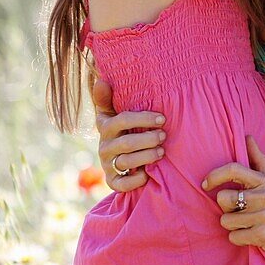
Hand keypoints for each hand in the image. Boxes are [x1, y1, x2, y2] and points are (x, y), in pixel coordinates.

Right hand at [93, 78, 165, 192]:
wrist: (120, 155)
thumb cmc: (124, 127)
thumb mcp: (115, 111)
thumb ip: (109, 98)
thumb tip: (101, 80)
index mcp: (105, 125)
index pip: (121, 120)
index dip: (143, 119)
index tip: (162, 118)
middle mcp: (104, 146)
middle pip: (126, 143)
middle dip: (148, 139)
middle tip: (164, 135)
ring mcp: (107, 164)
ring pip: (126, 162)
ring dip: (146, 156)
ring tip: (161, 152)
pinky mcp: (112, 180)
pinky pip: (122, 184)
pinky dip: (135, 180)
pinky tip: (147, 174)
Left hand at [203, 136, 264, 261]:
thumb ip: (260, 160)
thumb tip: (247, 136)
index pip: (233, 169)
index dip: (215, 175)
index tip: (206, 184)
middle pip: (223, 199)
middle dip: (227, 208)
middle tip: (241, 213)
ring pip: (226, 221)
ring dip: (234, 226)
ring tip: (250, 225)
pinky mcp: (264, 236)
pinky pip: (235, 237)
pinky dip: (241, 239)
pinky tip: (254, 237)